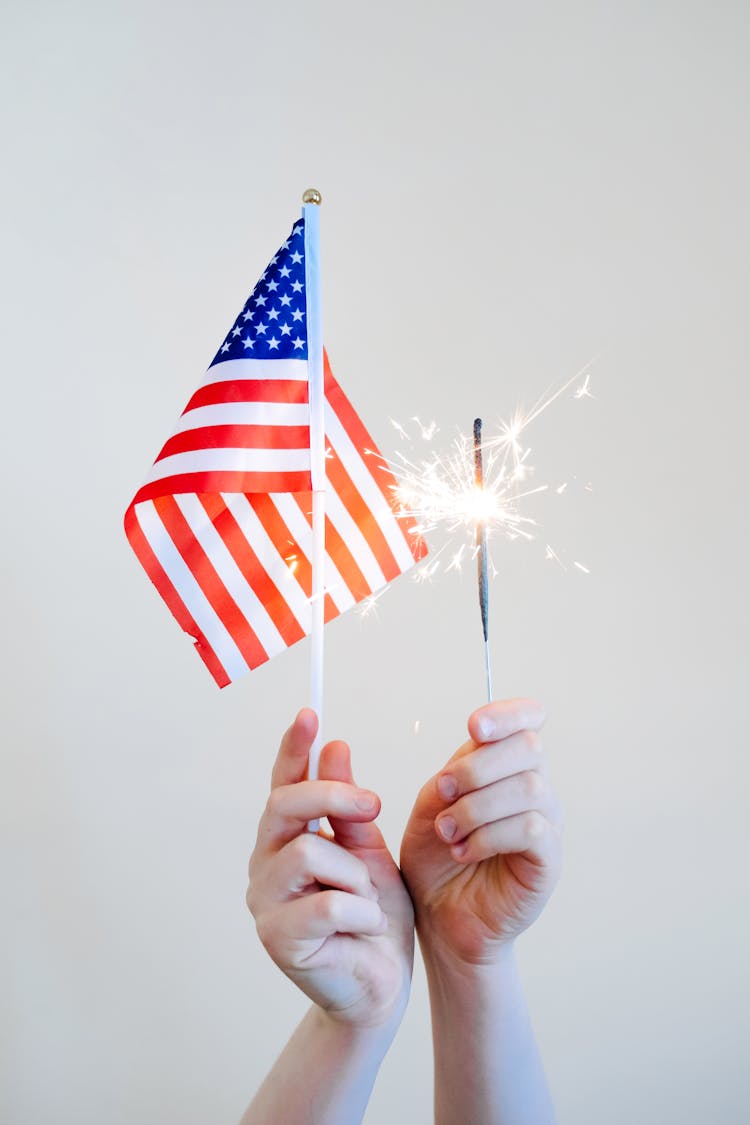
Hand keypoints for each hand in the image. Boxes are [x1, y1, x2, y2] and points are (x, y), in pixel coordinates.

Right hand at [246, 709, 413, 1029]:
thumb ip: (348, 807)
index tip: (309, 713)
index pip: (285, 783)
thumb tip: (334, 746)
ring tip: (368, 901)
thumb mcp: (370, 852)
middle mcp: (266, 862)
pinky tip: (365, 929)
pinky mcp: (277, 937)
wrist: (381, 987)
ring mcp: (265, 901)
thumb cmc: (374, 918)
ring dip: (354, 875)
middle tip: (374, 804)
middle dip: (332, 796)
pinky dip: (361, 913)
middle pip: (286, 806)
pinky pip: (329, 904)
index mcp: (288, 838)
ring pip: (309, 853)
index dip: (294, 748)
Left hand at [400, 699, 561, 967]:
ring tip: (448, 833)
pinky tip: (464, 852)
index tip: (474, 728)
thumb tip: (476, 741)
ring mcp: (547, 824)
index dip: (508, 714)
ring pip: (529, 788)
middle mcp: (534, 788)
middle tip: (443, 794)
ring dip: (476, 807)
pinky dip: (489, 836)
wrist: (437, 917)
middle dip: (477, 767)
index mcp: (505, 767)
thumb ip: (453, 771)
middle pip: (529, 747)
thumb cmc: (435, 858)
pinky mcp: (549, 860)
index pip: (529, 719)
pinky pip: (532, 829)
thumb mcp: (432, 804)